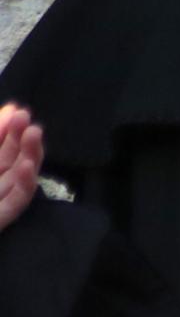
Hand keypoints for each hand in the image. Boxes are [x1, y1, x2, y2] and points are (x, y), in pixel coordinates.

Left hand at [0, 104, 38, 232]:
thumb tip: (6, 111)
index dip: (5, 129)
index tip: (17, 111)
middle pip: (8, 160)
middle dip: (20, 139)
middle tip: (29, 120)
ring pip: (16, 179)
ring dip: (29, 157)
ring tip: (36, 134)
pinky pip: (13, 205)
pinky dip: (25, 187)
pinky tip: (28, 167)